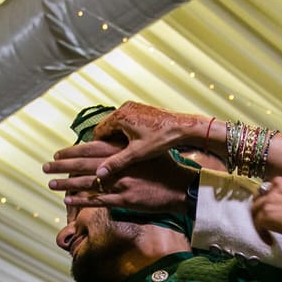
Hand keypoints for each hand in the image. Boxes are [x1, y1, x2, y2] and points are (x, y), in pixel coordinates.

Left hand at [44, 139, 196, 212]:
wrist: (181, 186)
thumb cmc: (165, 168)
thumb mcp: (145, 152)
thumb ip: (125, 151)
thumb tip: (108, 148)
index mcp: (122, 152)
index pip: (90, 149)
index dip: (71, 152)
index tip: (58, 152)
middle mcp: (119, 166)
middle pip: (83, 165)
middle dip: (62, 166)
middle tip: (45, 167)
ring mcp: (121, 183)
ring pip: (87, 183)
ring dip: (66, 184)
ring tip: (51, 184)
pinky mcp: (125, 199)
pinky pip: (98, 200)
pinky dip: (82, 200)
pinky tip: (68, 200)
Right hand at [84, 101, 213, 179]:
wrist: (183, 127)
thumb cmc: (162, 138)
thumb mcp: (137, 153)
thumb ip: (116, 162)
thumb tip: (99, 174)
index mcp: (120, 116)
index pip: (98, 131)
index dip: (97, 146)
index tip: (99, 158)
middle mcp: (124, 108)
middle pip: (107, 126)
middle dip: (108, 141)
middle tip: (111, 157)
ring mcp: (133, 107)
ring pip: (117, 124)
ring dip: (117, 136)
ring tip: (123, 151)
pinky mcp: (141, 109)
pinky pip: (127, 120)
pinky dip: (126, 131)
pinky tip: (134, 143)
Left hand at [250, 171, 281, 241]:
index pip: (277, 185)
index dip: (276, 197)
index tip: (279, 206)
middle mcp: (278, 184)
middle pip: (263, 194)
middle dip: (263, 204)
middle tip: (267, 216)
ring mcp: (270, 199)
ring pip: (256, 208)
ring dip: (260, 219)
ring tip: (265, 230)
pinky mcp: (265, 214)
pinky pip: (258, 224)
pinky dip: (262, 233)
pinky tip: (269, 240)